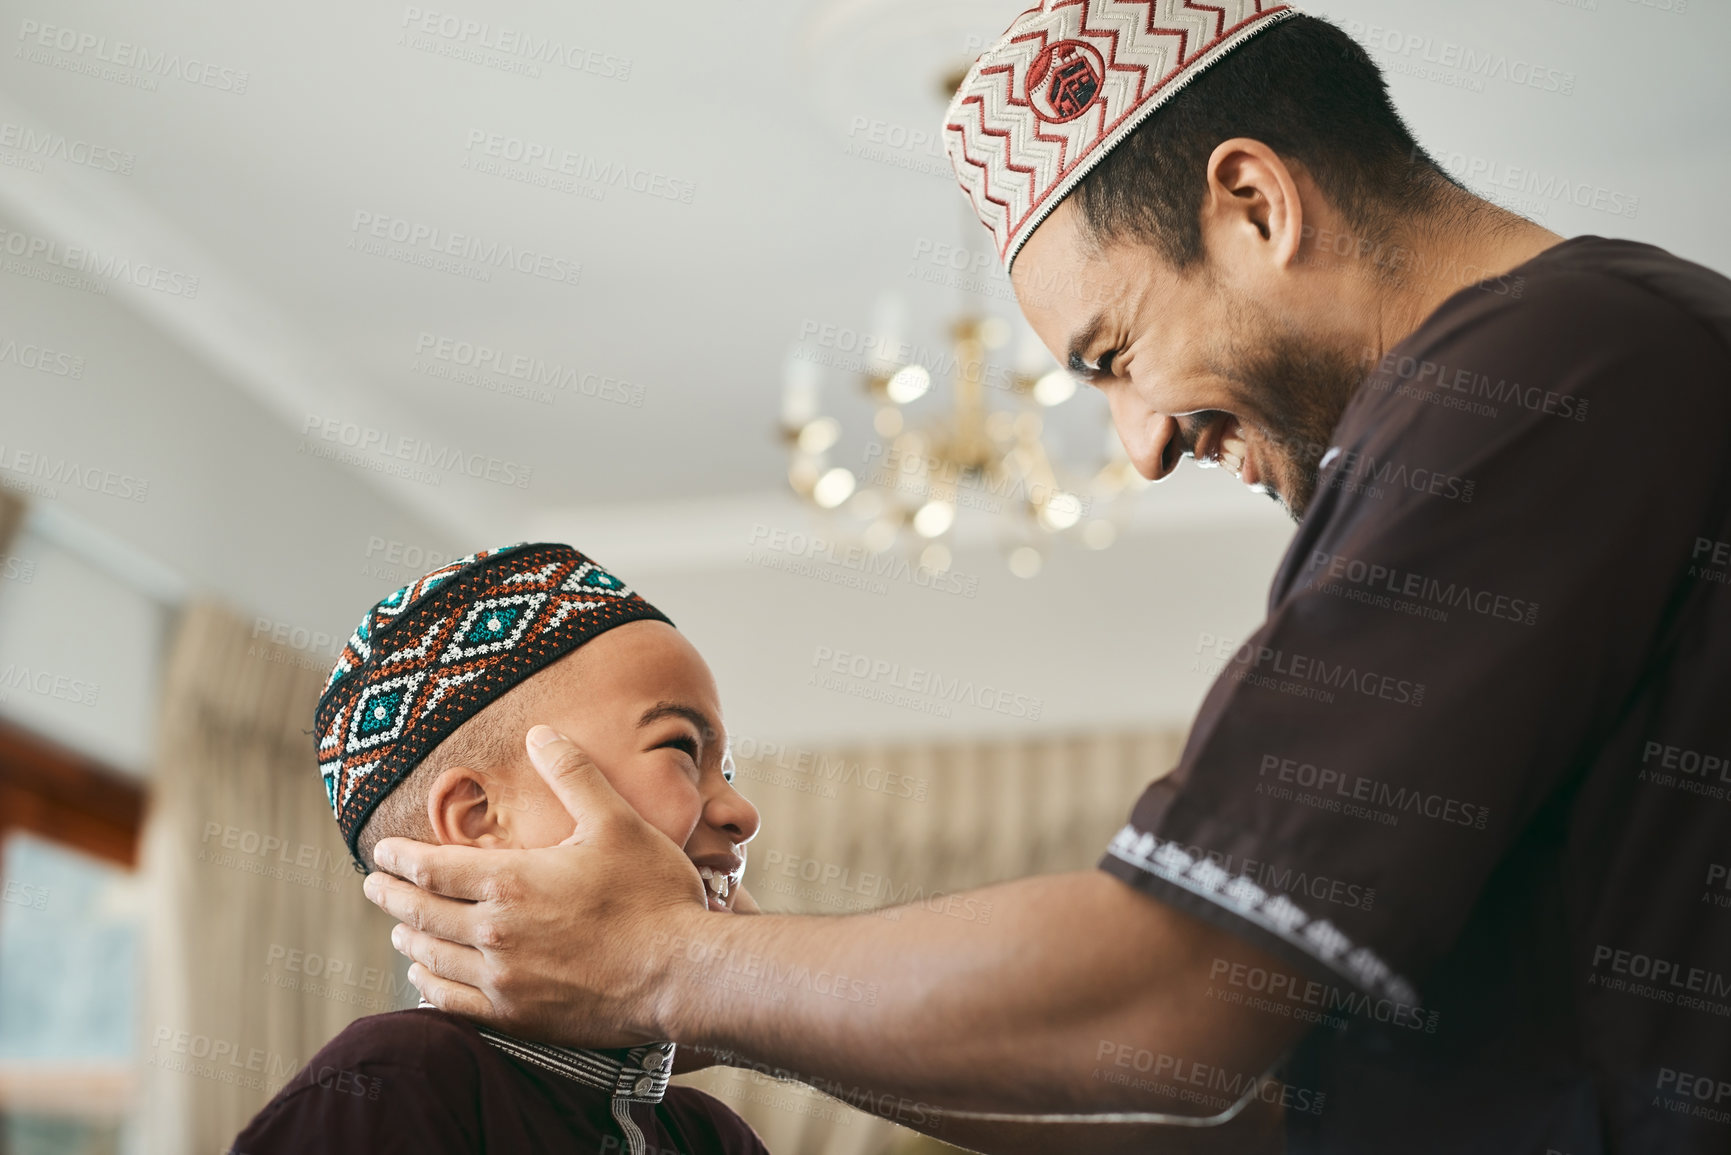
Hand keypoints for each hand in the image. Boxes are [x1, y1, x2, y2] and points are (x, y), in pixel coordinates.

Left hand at [363, 725, 709, 1045]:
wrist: (682, 974)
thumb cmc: (653, 894)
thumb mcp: (616, 820)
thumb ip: (573, 774)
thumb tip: (540, 733)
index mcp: (510, 882)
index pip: (431, 868)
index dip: (400, 858)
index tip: (381, 852)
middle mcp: (494, 933)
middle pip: (421, 914)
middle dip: (393, 897)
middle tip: (375, 886)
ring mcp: (504, 979)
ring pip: (432, 959)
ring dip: (409, 941)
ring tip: (399, 931)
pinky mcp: (519, 1016)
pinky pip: (454, 1004)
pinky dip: (430, 989)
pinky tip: (426, 981)